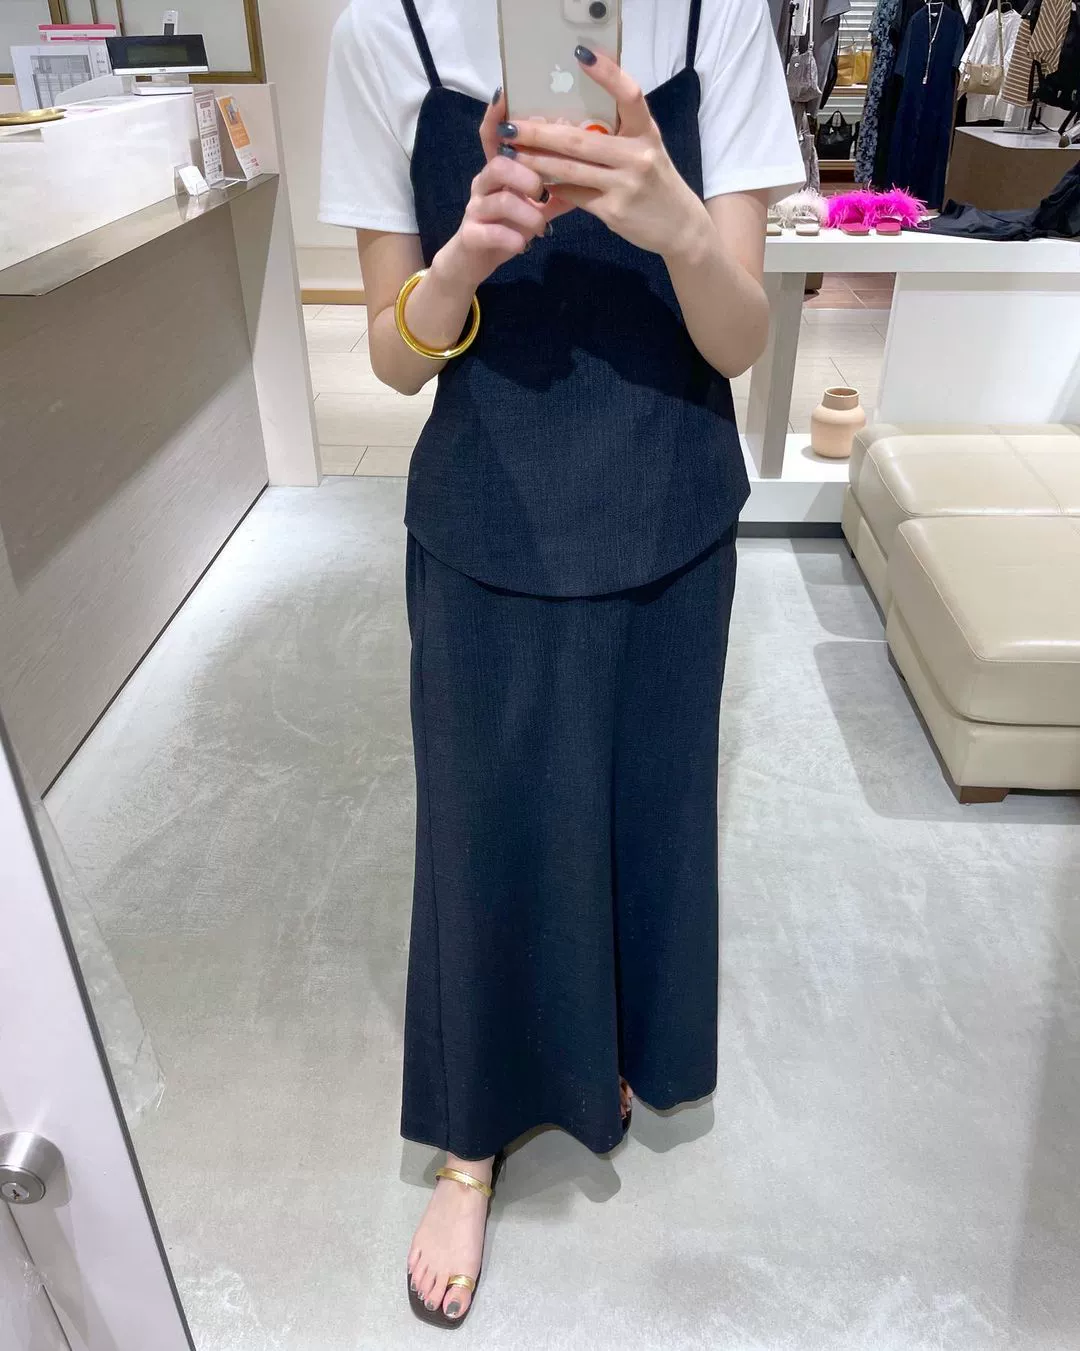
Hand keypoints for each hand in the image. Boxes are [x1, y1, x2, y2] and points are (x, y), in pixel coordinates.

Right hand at [436, 93, 558, 290]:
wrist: (472, 261)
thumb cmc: (505, 226)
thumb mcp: (533, 206)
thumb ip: (557, 189)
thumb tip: (591, 168)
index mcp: (498, 170)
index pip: (493, 135)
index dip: (497, 115)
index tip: (506, 95)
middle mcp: (483, 184)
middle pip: (498, 164)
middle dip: (525, 173)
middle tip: (543, 190)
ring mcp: (475, 210)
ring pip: (498, 199)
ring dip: (525, 211)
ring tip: (539, 224)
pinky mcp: (471, 236)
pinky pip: (490, 233)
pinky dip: (511, 239)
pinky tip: (523, 245)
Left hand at [499, 49, 710, 259]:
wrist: (679, 227)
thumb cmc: (655, 182)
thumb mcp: (646, 149)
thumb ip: (619, 133)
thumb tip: (571, 118)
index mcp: (646, 132)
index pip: (629, 95)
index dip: (608, 74)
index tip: (581, 55)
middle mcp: (638, 156)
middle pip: (581, 139)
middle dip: (541, 132)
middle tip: (512, 125)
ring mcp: (625, 185)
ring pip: (571, 170)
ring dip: (537, 162)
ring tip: (512, 153)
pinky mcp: (614, 211)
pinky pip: (575, 196)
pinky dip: (553, 188)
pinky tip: (535, 181)